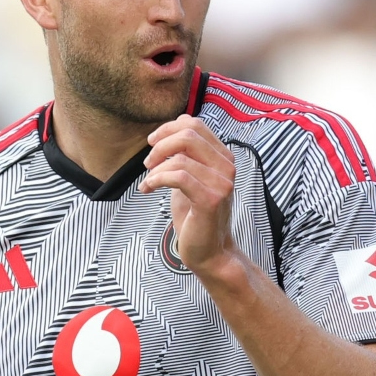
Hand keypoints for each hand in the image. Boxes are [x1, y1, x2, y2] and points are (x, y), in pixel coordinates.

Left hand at [138, 115, 236, 275]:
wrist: (209, 251)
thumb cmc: (196, 215)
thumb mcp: (190, 176)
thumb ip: (187, 153)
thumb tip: (175, 124)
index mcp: (223, 157)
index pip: (196, 124)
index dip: (168, 128)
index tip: (152, 143)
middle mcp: (227, 166)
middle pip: (188, 135)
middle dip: (160, 145)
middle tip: (148, 162)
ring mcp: (222, 183)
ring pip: (180, 157)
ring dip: (155, 169)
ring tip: (148, 182)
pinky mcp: (211, 199)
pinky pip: (178, 177)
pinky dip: (157, 180)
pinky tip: (149, 189)